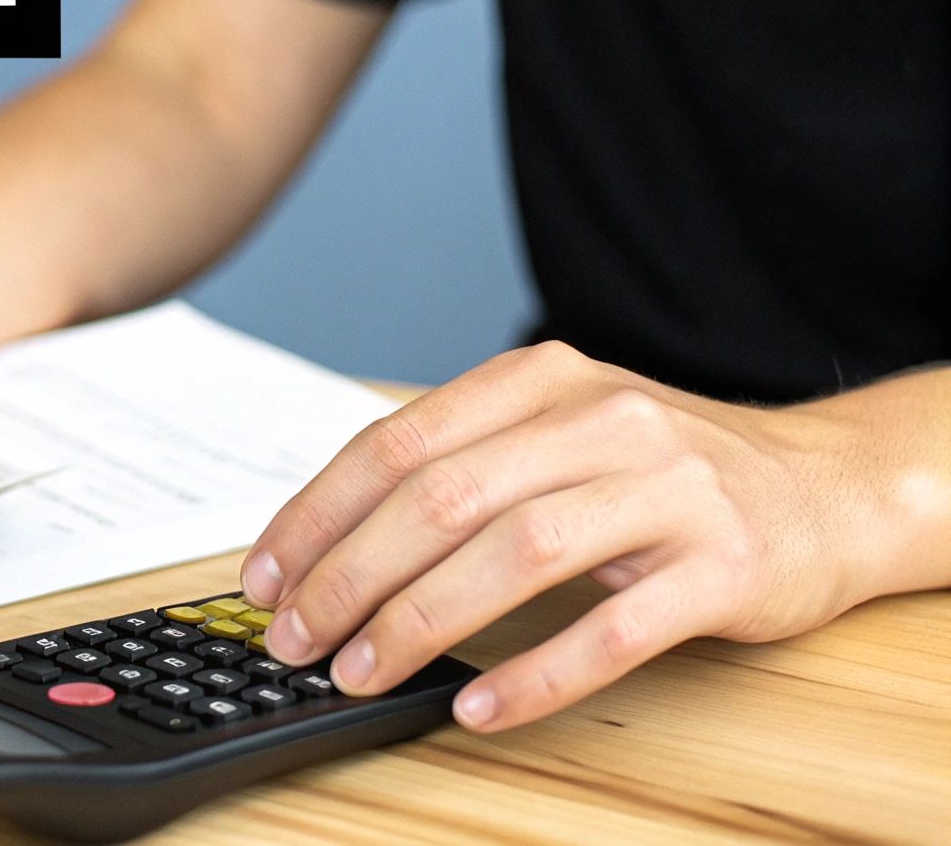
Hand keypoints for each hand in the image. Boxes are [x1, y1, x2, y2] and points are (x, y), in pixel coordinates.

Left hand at [240, 341, 915, 732]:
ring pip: (514, 554)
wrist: (823, 487)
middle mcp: (601, 420)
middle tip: (295, 637)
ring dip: (418, 622)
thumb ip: (461, 462)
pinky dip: (535, 673)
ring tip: (360, 672)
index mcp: (541, 381)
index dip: (318, 514)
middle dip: (348, 576)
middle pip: (442, 499)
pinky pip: (612, 629)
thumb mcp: (558, 431)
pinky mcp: (722, 565)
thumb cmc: (661, 469)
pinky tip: (477, 707)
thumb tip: (326, 537)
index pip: (398, 444)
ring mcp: (668, 489)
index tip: (264, 576)